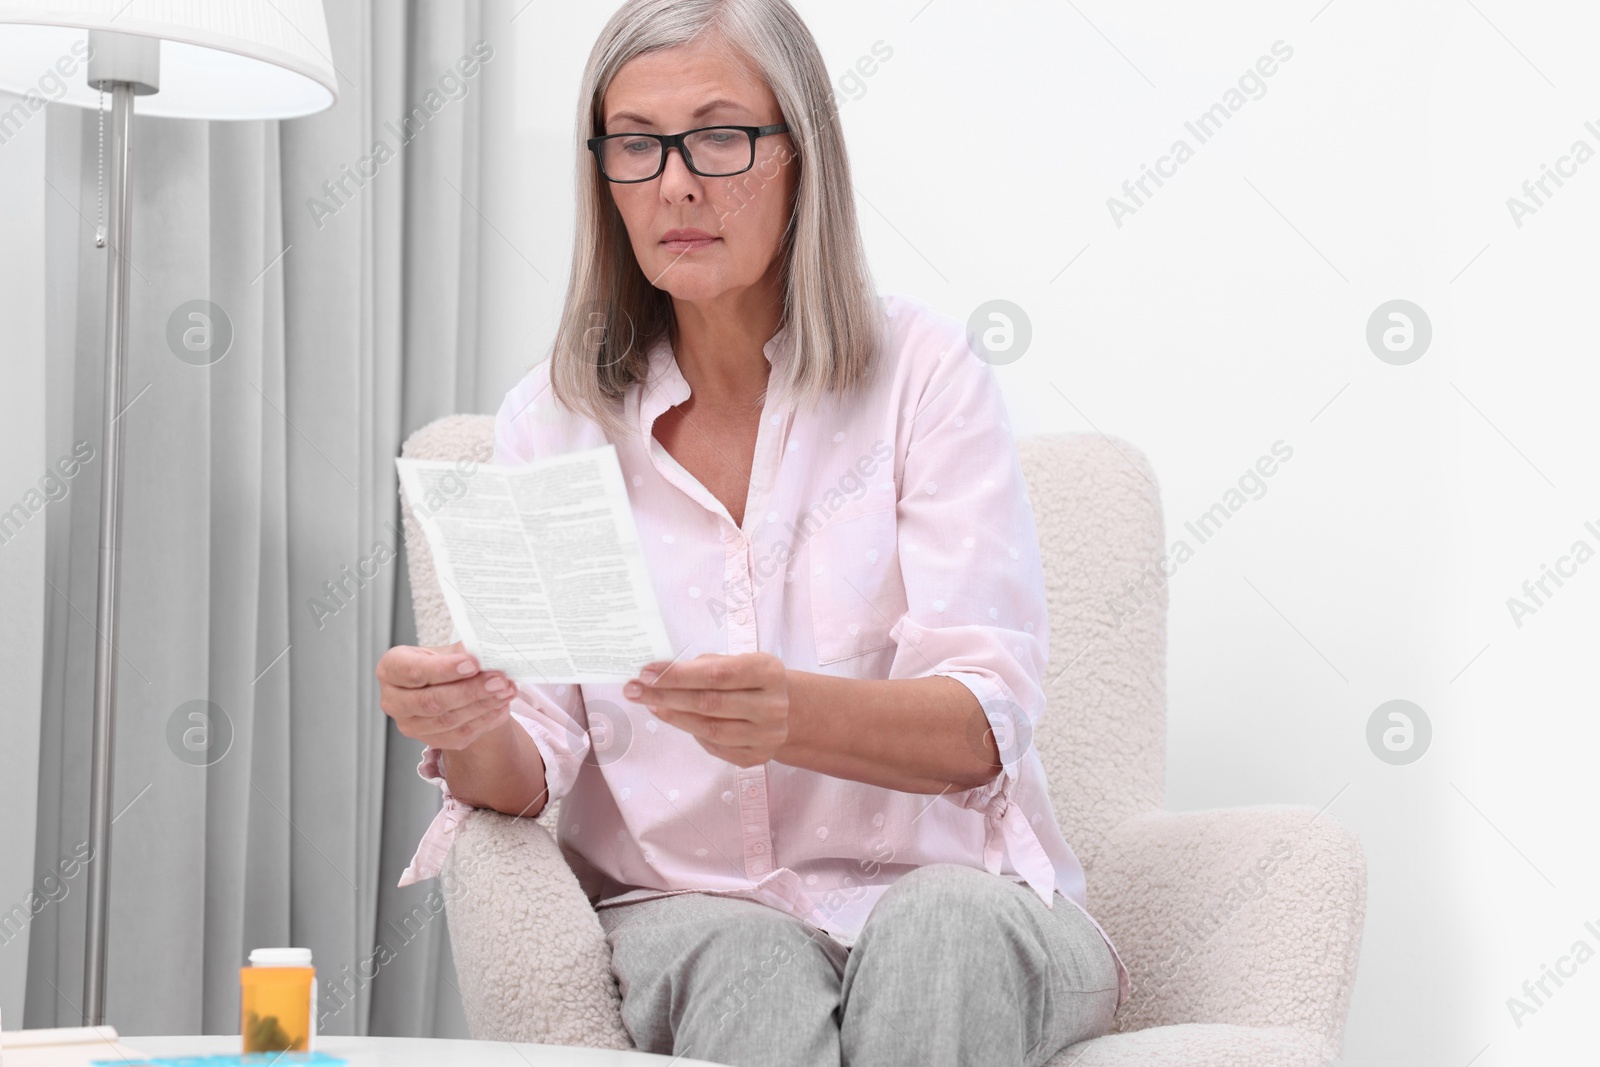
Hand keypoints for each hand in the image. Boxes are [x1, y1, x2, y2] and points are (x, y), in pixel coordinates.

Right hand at [376, 640, 514, 749]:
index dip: (444, 669)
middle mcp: (393, 700)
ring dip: (482, 705)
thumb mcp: (449, 649)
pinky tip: (501, 706)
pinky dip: (484, 720)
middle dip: (470, 691)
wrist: (449, 684)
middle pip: (432, 701)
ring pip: (448, 720)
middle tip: (499, 680)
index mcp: (391, 668)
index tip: (473, 664)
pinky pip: (459, 735)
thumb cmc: (445, 662)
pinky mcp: (429, 740)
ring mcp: (410, 724)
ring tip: (506, 690)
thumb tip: (491, 652)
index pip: (414, 671)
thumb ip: (465, 651)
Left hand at [623, 652, 788, 766]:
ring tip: (650, 704)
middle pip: (710, 703)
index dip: (678, 674)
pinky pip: (714, 746)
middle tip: (635, 689)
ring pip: (709, 729)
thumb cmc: (752, 680)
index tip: (647, 672)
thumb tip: (659, 673)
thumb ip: (704, 666)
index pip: (717, 674)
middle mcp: (773, 705)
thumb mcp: (738, 661)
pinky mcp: (757, 757)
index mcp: (769, 672)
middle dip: (666, 695)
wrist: (789, 710)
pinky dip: (689, 732)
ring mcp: (767, 735)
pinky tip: (672, 718)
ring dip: (673, 716)